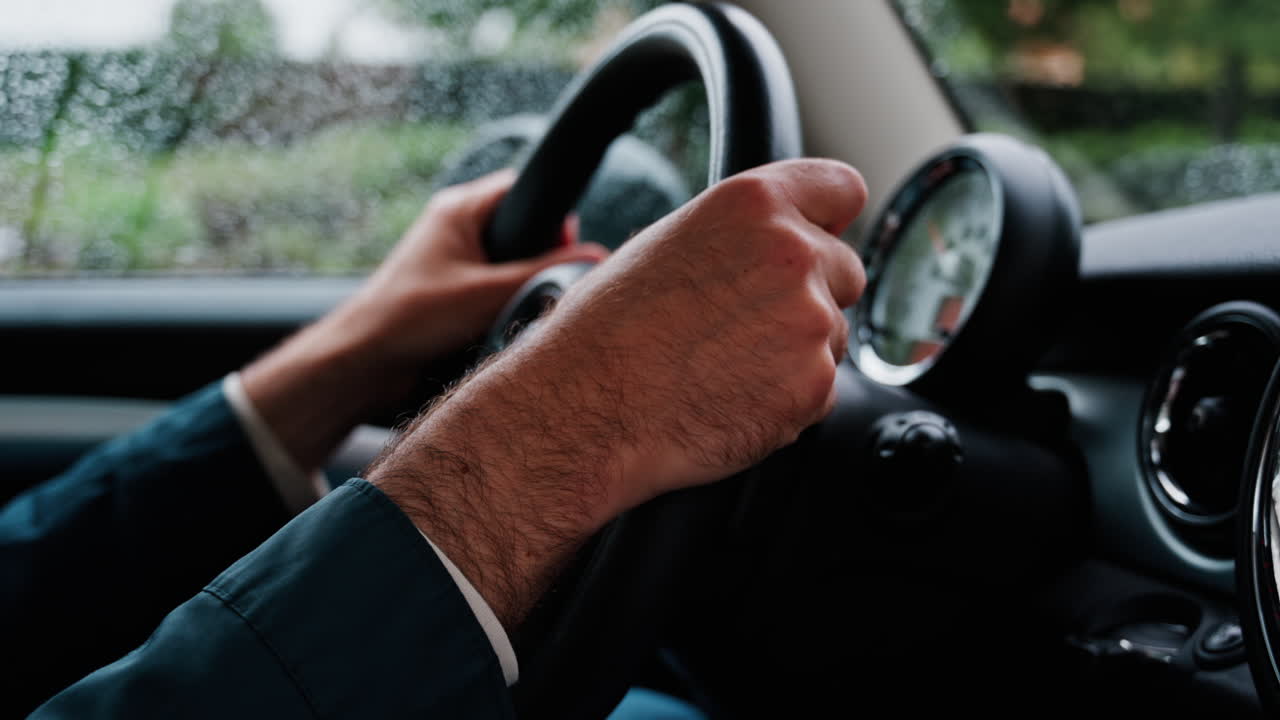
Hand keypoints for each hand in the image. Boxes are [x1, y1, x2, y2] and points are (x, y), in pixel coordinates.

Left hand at [241, 170, 607, 473]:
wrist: (361, 364)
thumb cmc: (411, 317)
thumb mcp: (488, 293)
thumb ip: (546, 274)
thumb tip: (598, 259)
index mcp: (459, 209)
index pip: (523, 189)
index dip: (551, 216)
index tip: (565, 249)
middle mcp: (455, 229)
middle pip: (521, 230)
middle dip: (539, 259)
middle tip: (543, 284)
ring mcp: (451, 262)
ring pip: (509, 266)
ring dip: (520, 289)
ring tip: (516, 310)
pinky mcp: (450, 295)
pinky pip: (493, 292)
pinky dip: (503, 308)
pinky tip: (502, 327)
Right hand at [370, 159, 867, 626]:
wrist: (587, 409)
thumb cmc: (607, 331)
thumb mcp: (667, 243)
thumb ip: (738, 234)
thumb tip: (772, 242)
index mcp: (754, 203)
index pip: (842, 188)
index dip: (829, 220)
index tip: (822, 238)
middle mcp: (794, 252)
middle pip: (846, 270)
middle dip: (812, 296)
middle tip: (746, 326)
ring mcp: (811, 321)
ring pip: (834, 337)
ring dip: (797, 353)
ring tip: (722, 367)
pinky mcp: (814, 385)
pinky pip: (819, 391)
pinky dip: (787, 402)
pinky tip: (728, 398)